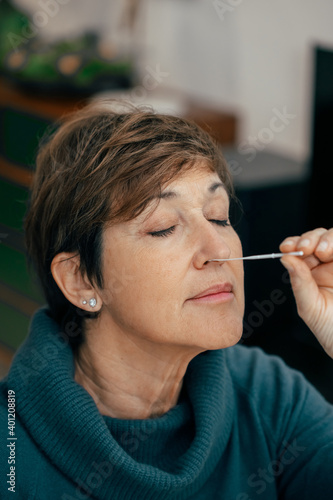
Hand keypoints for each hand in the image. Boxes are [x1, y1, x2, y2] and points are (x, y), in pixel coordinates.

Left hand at [280, 228, 332, 357]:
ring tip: (324, 251)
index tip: (287, 246)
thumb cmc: (331, 330)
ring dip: (329, 238)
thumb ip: (299, 282)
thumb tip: (285, 259)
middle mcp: (329, 265)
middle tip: (307, 248)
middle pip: (319, 237)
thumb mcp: (310, 308)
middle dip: (311, 238)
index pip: (300, 249)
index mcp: (311, 273)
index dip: (293, 243)